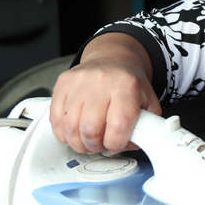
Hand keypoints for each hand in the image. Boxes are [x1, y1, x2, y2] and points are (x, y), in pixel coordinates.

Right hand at [49, 34, 160, 154]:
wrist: (112, 58)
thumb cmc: (129, 83)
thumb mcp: (148, 102)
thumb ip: (147, 125)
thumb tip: (132, 145)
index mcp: (127, 86)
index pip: (118, 125)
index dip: (115, 144)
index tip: (116, 145)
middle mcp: (102, 81)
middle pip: (90, 130)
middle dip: (95, 146)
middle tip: (100, 145)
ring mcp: (80, 81)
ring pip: (70, 127)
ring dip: (78, 143)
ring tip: (88, 141)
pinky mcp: (63, 83)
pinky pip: (55, 118)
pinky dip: (63, 133)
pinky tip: (74, 132)